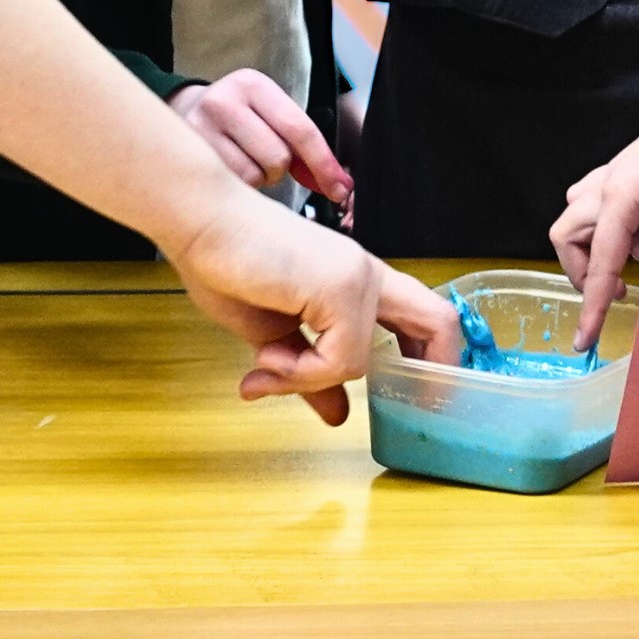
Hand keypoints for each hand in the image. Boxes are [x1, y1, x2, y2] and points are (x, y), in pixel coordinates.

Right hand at [170, 67, 351, 205]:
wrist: (181, 112)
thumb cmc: (237, 118)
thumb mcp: (267, 114)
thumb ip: (300, 143)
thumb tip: (336, 184)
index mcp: (253, 85)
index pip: (300, 129)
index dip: (324, 164)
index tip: (340, 189)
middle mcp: (225, 101)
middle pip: (278, 157)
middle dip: (280, 169)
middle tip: (263, 157)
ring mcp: (201, 128)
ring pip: (255, 176)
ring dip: (258, 178)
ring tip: (241, 159)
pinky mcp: (188, 155)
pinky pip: (233, 186)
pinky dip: (239, 185)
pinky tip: (226, 168)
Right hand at [171, 195, 460, 421]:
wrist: (198, 223)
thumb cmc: (227, 264)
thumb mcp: (274, 334)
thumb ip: (311, 371)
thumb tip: (338, 415)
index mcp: (358, 280)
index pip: (422, 317)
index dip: (431, 358)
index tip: (410, 395)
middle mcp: (366, 275)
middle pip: (440, 321)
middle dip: (437, 371)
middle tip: (409, 405)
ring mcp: (357, 277)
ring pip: (363, 360)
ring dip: (310, 379)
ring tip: (269, 366)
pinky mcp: (338, 286)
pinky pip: (338, 358)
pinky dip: (300, 371)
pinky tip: (267, 355)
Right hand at [555, 116, 638, 341]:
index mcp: (620, 196)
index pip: (599, 262)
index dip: (591, 305)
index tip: (585, 339)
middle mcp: (606, 183)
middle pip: (568, 237)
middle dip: (585, 269)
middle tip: (618, 288)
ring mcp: (611, 172)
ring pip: (578, 215)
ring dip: (596, 243)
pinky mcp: (623, 168)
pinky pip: (597, 200)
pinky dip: (609, 223)